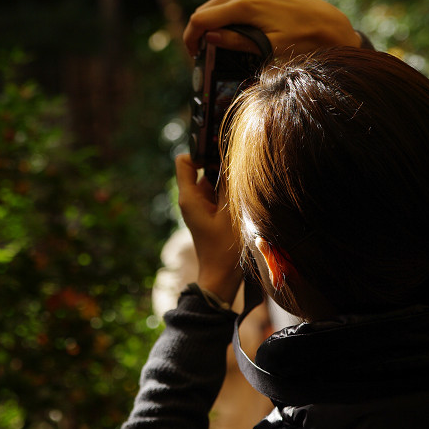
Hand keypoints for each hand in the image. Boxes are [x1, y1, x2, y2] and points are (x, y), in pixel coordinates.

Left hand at [175, 154, 242, 303]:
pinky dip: (228, 191)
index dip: (200, 152)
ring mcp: (200, 205)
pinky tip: (243, 198)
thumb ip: (228, 183)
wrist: (222, 276)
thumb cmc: (224, 248)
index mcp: (189, 197)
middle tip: (238, 168)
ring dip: (226, 180)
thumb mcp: (230, 212)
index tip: (219, 152)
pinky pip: (217, 192)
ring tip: (242, 189)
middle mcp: (191, 199)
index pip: (185, 161)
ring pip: (213, 180)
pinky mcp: (210, 212)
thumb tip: (230, 155)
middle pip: (202, 168)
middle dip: (219, 165)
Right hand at [183, 0, 360, 58]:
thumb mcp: (267, 48)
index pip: (202, 18)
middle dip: (200, 30)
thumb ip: (235, 42)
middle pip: (207, 8)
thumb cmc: (302, 39)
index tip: (193, 53)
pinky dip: (227, 9)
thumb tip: (209, 38)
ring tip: (218, 40)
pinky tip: (234, 25)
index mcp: (246, 4)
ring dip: (213, 19)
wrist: (327, 24)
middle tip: (203, 51)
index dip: (191, 37)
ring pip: (218, 1)